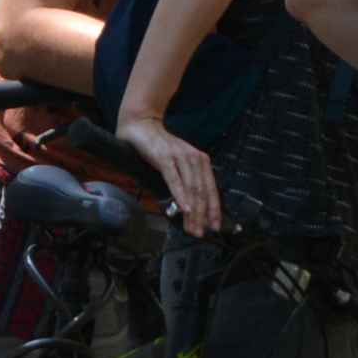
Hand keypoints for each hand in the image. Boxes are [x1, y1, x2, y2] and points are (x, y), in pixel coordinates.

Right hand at [118, 114, 221, 233]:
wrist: (142, 125)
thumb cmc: (159, 147)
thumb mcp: (178, 164)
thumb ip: (185, 181)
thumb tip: (189, 206)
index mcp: (201, 161)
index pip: (211, 189)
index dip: (214, 209)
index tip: (215, 226)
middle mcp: (195, 159)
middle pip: (202, 192)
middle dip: (202, 215)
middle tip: (200, 232)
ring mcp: (180, 157)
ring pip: (191, 188)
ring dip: (192, 211)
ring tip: (192, 227)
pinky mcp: (165, 157)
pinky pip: (175, 179)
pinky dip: (181, 195)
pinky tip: (184, 208)